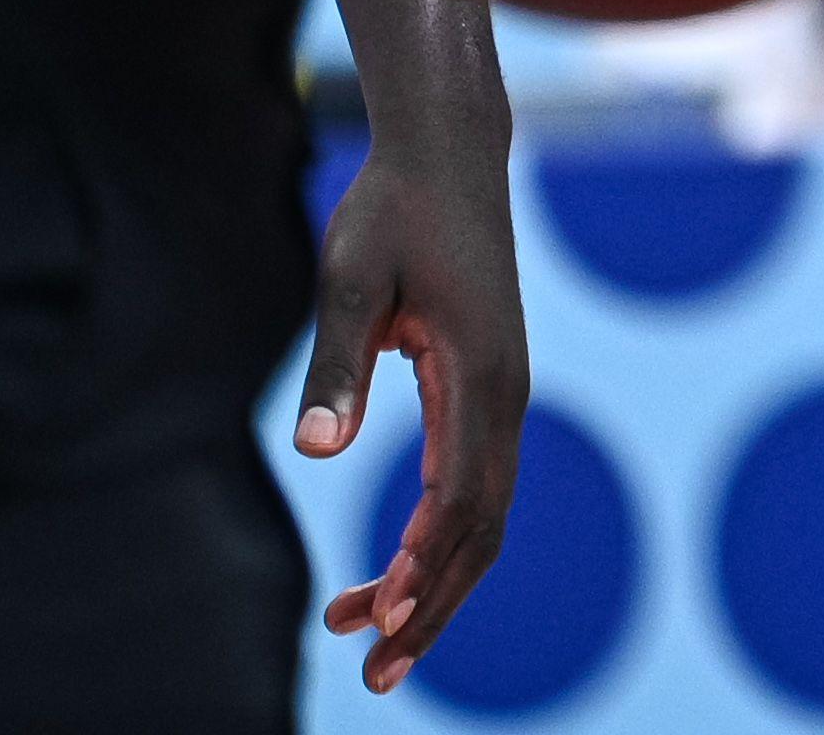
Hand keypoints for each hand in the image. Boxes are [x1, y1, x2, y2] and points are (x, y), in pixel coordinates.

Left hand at [299, 139, 526, 695]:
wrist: (448, 151)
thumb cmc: (392, 211)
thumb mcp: (348, 280)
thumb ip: (335, 365)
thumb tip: (315, 453)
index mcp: (482, 375)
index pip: (460, 499)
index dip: (419, 567)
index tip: (372, 619)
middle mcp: (508, 393)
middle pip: (483, 528)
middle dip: (432, 603)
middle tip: (373, 671)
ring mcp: (506, 392)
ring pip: (484, 514)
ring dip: (433, 578)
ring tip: (365, 630)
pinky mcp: (489, 386)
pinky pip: (476, 483)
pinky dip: (438, 537)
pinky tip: (393, 562)